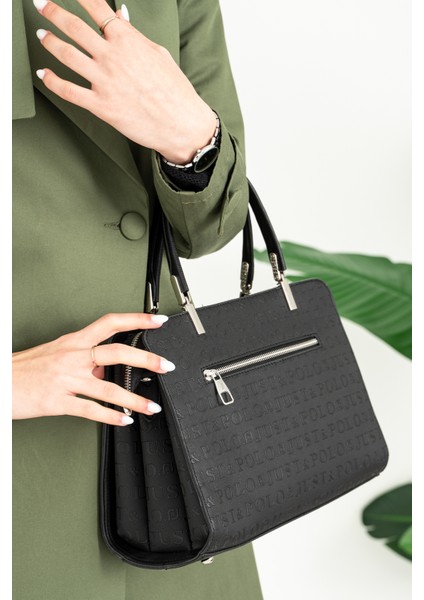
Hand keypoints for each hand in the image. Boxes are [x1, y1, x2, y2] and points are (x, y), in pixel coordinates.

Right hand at [12, 313, 174, 425]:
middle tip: (166, 366)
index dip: (137, 319)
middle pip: (116, 353)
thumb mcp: (57, 354)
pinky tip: (124, 420)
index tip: (158, 320)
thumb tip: (108, 370)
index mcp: (73, 341)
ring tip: (151, 406)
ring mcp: (65, 379)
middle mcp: (72, 356)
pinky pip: (90, 410)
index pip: (111, 323)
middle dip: (146, 360)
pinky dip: (111, 417)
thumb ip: (84, 359)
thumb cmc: (25, 368)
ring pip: (108, 388)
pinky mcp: (57, 401)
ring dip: (134, 399)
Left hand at [33, 0, 216, 163]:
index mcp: (128, 40)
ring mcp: (105, 82)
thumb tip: (119, 16)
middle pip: (73, 27)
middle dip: (52, 11)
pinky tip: (44, 74)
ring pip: (66, 55)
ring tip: (42, 35)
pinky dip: (52, 81)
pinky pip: (68, 91)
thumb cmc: (174, 91)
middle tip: (40, 4)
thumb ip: (133, 35)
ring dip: (49, 41)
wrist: (182, 124)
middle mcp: (113, 58)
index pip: (96, 8)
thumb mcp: (157, 53)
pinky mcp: (101, 106)